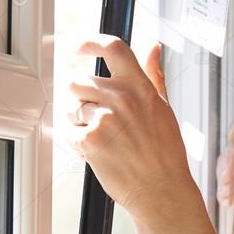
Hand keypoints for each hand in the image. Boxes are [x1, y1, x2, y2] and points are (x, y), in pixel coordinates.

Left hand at [67, 37, 195, 220]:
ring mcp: (105, 119)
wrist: (162, 190)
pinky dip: (76, 143)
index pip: (113, 48)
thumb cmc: (165, 154)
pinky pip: (68, 132)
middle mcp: (122, 98)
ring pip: (70, 108)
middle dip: (79, 99)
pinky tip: (97, 152)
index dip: (90, 43)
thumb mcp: (163, 108)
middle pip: (78, 81)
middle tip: (93, 117)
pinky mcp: (90, 140)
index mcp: (140, 87)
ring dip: (78, 122)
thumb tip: (152, 47)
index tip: (80, 50)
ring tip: (101, 139)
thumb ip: (153, 75)